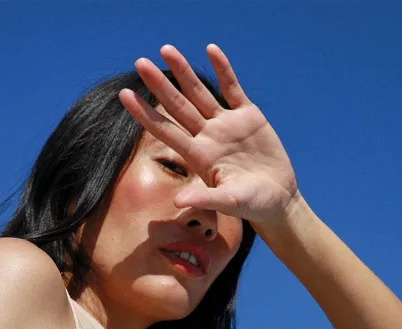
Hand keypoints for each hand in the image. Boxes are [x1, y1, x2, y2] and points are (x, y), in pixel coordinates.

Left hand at [119, 44, 300, 225]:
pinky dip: (223, 69)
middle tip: (139, 63)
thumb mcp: (228, 202)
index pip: (166, 131)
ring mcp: (226, 125)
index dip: (145, 114)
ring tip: (166, 50)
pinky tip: (210, 50)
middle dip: (160, 86)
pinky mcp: (248, 117)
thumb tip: (179, 202)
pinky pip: (232, 89)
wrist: (277, 198)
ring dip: (184, 72)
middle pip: (178, 106)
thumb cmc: (251, 205)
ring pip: (200, 93)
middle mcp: (207, 136)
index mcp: (199, 156)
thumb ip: (205, 198)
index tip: (124, 96)